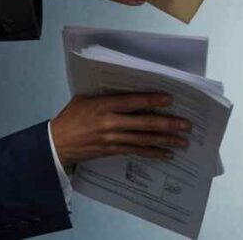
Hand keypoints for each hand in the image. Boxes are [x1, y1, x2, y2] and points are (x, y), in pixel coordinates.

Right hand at [51, 93, 192, 167]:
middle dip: (168, 124)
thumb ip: (108, 96)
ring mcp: (113, 139)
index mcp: (104, 106)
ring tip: (183, 141)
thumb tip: (130, 88)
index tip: (170, 100)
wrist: (56, 144)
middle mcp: (111, 123)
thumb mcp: (86, 99)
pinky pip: (137, 151)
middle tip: (186, 125)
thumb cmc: (71, 117)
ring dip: (166, 140)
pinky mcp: (113, 150)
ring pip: (144, 139)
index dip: (152, 101)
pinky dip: (153, 153)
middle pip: (144, 123)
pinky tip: (167, 154)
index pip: (133, 102)